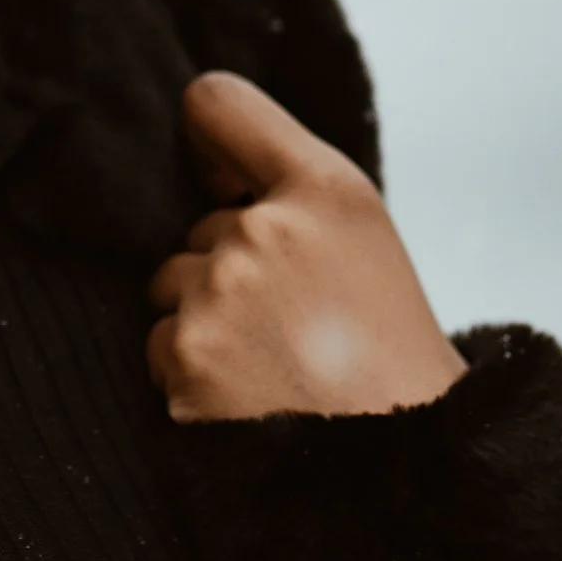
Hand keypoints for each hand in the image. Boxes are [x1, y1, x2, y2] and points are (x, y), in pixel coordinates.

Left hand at [145, 71, 466, 422]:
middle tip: (300, 323)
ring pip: (172, 283)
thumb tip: (206, 159)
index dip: (207, 137)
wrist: (401, 458)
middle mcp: (265, 230)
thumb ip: (290, 188)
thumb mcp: (363, 238)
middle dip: (232, 268)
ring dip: (206, 319)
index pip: (216, 102)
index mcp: (325, 189)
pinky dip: (191, 371)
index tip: (218, 173)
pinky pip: (160, 341)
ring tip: (276, 360)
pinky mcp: (185, 356)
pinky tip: (249, 393)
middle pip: (200, 226)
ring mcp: (219, 293)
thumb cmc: (384, 346)